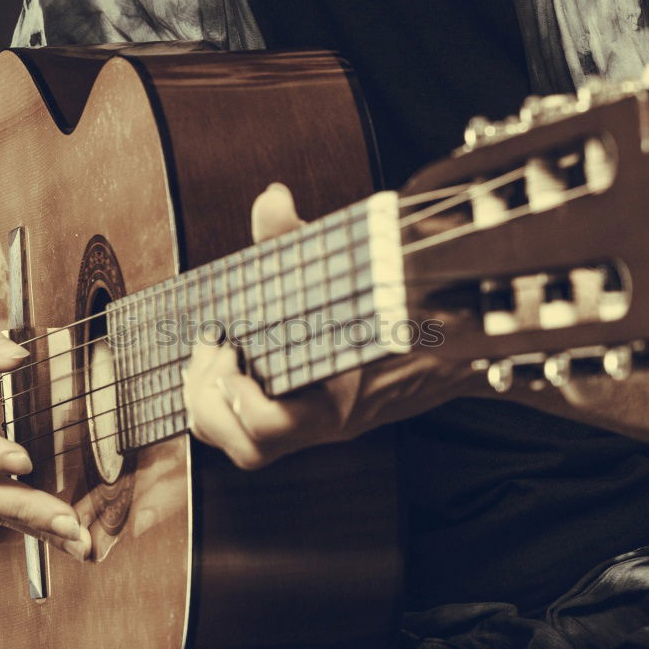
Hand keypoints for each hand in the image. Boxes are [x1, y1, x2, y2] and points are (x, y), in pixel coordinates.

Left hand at [182, 183, 474, 469]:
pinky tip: (222, 359)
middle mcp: (322, 425)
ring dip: (209, 406)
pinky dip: (223, 402)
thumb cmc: (389, 304)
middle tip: (210, 348)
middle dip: (208, 402)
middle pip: (248, 450)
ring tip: (209, 355)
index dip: (239, 399)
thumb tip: (270, 197)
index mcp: (338, 401)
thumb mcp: (347, 269)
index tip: (230, 348)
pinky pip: (248, 434)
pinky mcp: (299, 422)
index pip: (272, 426)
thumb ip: (297, 237)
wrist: (440, 341)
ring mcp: (310, 430)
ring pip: (245, 450)